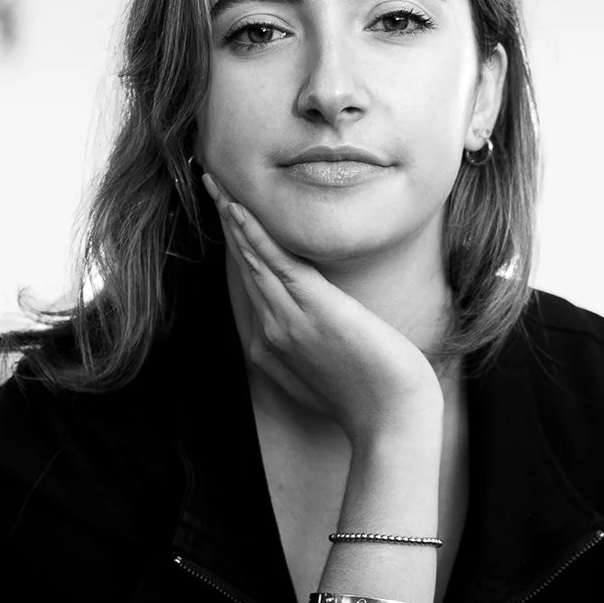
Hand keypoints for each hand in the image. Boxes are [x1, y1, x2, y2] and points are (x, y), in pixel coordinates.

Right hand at [202, 172, 443, 446]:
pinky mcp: (313, 309)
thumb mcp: (330, 374)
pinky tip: (238, 209)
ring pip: (251, 258)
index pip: (249, 285)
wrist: (391, 419)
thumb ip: (311, 348)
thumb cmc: (371, 400)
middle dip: (227, 222)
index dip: (237, 246)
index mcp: (271, 347)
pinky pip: (274, 263)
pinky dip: (253, 234)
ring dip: (232, 217)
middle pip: (243, 266)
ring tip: (216, 183)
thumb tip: (311, 325)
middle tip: (212, 184)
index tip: (229, 214)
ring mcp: (288, 320)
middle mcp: (270, 331)